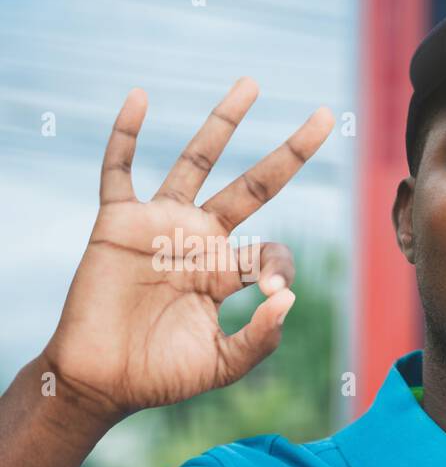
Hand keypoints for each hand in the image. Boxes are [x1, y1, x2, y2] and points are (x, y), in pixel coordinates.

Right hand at [41, 78, 333, 425]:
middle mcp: (199, 240)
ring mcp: (161, 226)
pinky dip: (125, 134)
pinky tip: (139, 96)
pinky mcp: (119, 223)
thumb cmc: (161, 374)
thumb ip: (262, 337)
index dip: (280, 264)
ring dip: (223, 122)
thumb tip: (290, 296)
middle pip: (252, 185)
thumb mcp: (224, 364)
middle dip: (288, 152)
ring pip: (196, 161)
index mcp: (226, 271)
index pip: (272, 250)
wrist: (101, 381)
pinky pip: (119, 169)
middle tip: (322, 117)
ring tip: (251, 84)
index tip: (270, 290)